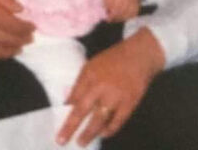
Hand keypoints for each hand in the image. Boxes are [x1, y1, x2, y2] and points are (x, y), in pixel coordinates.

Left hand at [57, 28, 163, 146]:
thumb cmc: (112, 60)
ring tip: (81, 142)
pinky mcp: (129, 103)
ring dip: (89, 133)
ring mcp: (115, 96)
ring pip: (99, 119)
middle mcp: (100, 86)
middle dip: (71, 127)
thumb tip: (69, 102)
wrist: (139, 56)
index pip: (74, 96)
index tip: (59, 121)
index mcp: (89, 74)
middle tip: (62, 140)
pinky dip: (109, 130)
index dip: (65, 112)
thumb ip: (81, 83)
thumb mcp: (92, 65)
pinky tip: (103, 134)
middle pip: (82, 110)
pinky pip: (117, 121)